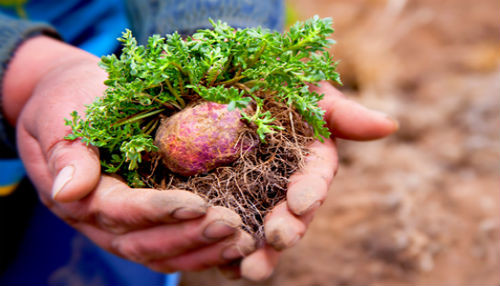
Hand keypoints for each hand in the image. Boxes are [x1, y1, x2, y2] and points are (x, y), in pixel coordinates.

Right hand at [6, 36, 254, 271]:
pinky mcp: (148, 219)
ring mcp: (127, 224)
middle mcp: (103, 220)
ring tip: (241, 242)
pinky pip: (174, 245)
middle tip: (230, 225)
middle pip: (144, 242)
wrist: (79, 100)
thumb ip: (67, 152)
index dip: (157, 211)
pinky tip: (235, 247)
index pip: (119, 211)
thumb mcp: (61, 114)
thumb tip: (68, 191)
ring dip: (202, 251)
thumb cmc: (72, 100)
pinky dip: (204, 251)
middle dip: (189, 236)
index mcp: (81, 195)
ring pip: (162, 252)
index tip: (198, 205)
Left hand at [237, 81, 398, 280]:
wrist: (233, 80)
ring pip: (259, 230)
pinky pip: (225, 227)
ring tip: (247, 271)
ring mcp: (252, 196)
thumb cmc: (278, 82)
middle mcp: (284, 186)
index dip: (309, 189)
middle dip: (286, 230)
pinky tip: (219, 264)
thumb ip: (342, 112)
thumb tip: (390, 126)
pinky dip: (223, 247)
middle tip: (278, 240)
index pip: (313, 178)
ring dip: (256, 252)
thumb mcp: (308, 90)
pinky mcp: (222, 201)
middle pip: (289, 215)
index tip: (300, 201)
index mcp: (308, 162)